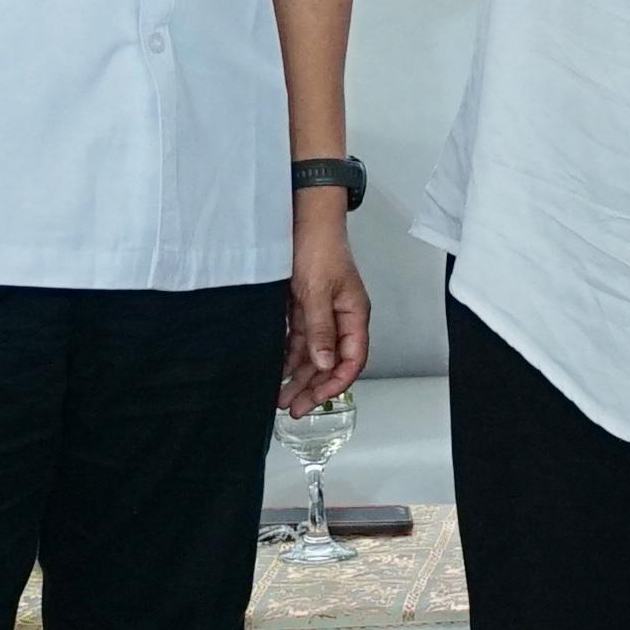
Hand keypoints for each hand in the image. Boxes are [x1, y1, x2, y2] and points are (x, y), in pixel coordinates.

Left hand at [281, 207, 368, 411]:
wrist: (303, 220)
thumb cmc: (319, 248)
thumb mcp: (318, 291)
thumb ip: (321, 329)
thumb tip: (326, 364)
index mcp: (353, 314)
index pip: (353, 358)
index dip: (337, 383)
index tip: (317, 400)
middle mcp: (340, 318)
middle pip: (331, 362)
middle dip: (314, 387)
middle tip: (293, 409)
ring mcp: (321, 314)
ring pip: (313, 355)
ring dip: (298, 376)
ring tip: (279, 397)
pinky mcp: (304, 308)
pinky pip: (298, 341)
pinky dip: (288, 357)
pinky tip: (277, 371)